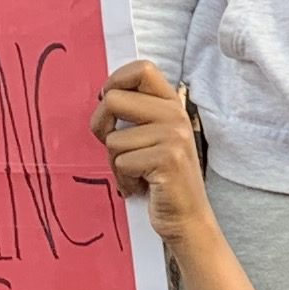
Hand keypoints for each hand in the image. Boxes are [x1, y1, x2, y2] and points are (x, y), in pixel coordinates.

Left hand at [94, 63, 212, 237]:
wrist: (188, 220)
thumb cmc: (161, 180)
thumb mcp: (155, 139)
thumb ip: (138, 115)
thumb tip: (103, 95)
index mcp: (172, 105)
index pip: (142, 69)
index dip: (115, 80)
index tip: (106, 101)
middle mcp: (175, 116)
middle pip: (113, 99)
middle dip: (100, 126)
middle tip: (114, 148)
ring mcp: (174, 136)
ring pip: (113, 139)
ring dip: (116, 163)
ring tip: (136, 175)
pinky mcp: (168, 159)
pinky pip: (121, 162)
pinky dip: (123, 180)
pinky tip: (140, 186)